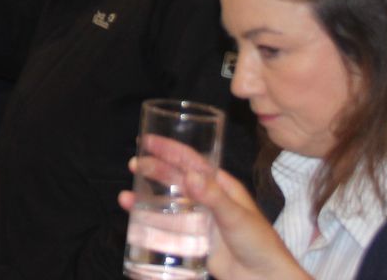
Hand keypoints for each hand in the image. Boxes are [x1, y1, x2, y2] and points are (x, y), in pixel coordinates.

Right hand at [115, 136, 303, 279]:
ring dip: (148, 199)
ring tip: (126, 197)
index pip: (192, 161)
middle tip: (133, 164)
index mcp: (222, 186)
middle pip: (176, 179)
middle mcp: (209, 200)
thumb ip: (213, 196)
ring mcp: (200, 221)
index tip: (148, 141)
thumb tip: (189, 174)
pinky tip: (138, 223)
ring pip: (169, 204)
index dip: (170, 149)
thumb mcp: (236, 217)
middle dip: (154, 170)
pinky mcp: (195, 241)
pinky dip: (152, 224)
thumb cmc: (260, 244)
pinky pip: (169, 229)